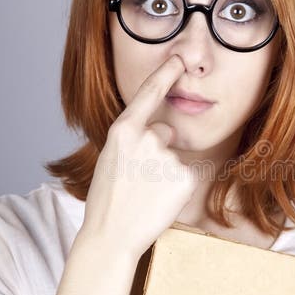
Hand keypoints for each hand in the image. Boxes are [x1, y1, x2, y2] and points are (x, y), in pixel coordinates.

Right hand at [79, 54, 197, 259]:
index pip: (149, 94)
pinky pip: (185, 174)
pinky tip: (158, 200)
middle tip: (136, 179)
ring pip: (173, 155)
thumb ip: (134, 137)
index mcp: (123, 130)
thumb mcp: (111, 157)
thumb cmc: (108, 199)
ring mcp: (167, 158)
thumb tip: (162, 130)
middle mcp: (147, 138)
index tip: (178, 58)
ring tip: (144, 193)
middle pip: (164, 131)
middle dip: (156, 150)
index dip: (165, 73)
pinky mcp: (185, 177)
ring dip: (164, 171)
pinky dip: (176, 187)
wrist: (111, 236)